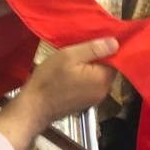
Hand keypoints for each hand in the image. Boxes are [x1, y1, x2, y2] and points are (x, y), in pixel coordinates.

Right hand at [0, 38, 118, 149]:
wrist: (33, 107)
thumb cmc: (49, 80)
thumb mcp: (68, 56)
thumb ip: (93, 49)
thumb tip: (115, 43)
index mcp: (102, 78)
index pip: (115, 58)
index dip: (103, 48)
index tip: (89, 42)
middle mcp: (103, 91)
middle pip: (107, 68)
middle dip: (95, 58)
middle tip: (76, 51)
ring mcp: (95, 99)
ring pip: (97, 76)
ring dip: (88, 68)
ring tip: (71, 62)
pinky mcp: (85, 103)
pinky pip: (90, 85)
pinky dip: (83, 78)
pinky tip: (69, 75)